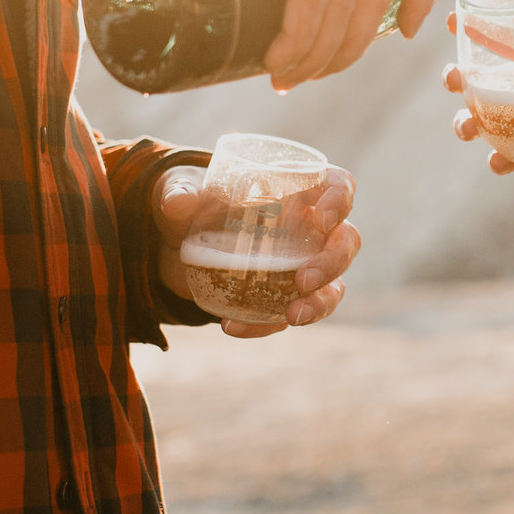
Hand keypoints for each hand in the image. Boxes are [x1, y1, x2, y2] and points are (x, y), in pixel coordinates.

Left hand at [153, 165, 360, 337]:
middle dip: (333, 263)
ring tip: (292, 316)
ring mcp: (297, 265)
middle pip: (345, 241)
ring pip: (333, 285)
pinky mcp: (277, 295)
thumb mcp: (176, 188)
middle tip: (303, 281)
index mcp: (294, 188)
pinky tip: (233, 327)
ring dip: (320, 303)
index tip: (323, 219)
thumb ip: (178, 191)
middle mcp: (306, 227)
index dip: (340, 200)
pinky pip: (287, 314)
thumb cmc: (187, 201)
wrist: (168, 243)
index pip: (338, 186)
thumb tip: (180, 202)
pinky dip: (265, 325)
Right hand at [444, 26, 513, 180]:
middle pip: (478, 83)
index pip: (503, 42)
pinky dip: (501, 161)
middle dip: (457, 79)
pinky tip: (499, 162)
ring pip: (484, 123)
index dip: (474, 29)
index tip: (452, 19)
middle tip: (453, 78)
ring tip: (469, 128)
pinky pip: (511, 159)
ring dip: (467, 123)